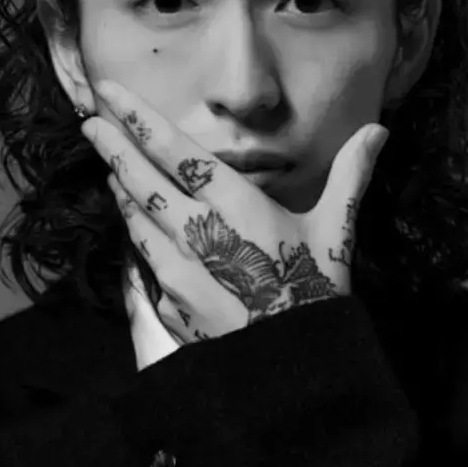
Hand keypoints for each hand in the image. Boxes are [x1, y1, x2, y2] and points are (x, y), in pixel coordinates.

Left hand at [81, 80, 388, 345]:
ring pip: (137, 215)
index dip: (141, 121)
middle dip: (113, 146)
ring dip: (120, 183)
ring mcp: (179, 268)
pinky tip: (127, 213)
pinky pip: (142, 253)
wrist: (294, 370)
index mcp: (239, 207)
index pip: (179, 153)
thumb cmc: (317, 293)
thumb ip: (350, 177)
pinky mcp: (170, 299)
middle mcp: (201, 232)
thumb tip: (377, 132)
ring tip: (106, 158)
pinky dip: (132, 225)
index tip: (110, 96)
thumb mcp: (336, 231)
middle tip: (90, 120)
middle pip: (143, 179)